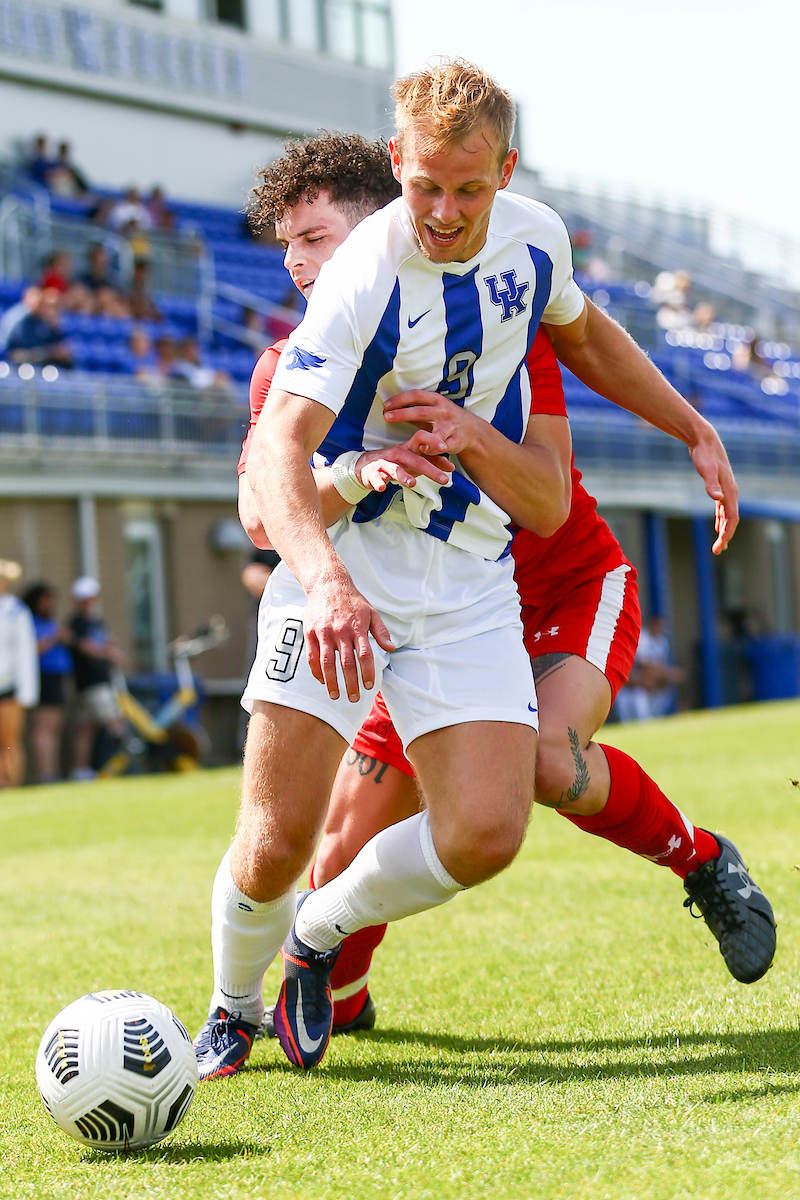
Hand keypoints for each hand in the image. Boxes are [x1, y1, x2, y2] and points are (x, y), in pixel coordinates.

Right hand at [304, 570, 394, 701]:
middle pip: (346, 663)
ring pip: (327, 662)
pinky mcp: (311, 633)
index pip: (364, 655)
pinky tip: (322, 681)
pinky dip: (316, 671)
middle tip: (354, 698)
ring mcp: (324, 633)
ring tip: (335, 696)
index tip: (369, 686)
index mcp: (357, 628)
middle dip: (351, 684)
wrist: (328, 584)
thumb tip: (391, 648)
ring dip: (331, 682)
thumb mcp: (371, 612)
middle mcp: (341, 632)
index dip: (367, 672)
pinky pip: (312, 656)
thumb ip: (381, 631)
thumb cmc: (353, 601)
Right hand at [356, 436, 452, 491]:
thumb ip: (433, 462)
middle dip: (430, 469)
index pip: (421, 438)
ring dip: (403, 476)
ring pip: (395, 469)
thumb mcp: (415, 460)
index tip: (445, 447)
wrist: (367, 466)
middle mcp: (398, 454)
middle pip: (415, 460)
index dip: (433, 441)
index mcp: (409, 448)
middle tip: (444, 479)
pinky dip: (378, 482)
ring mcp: (384, 463)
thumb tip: (452, 467)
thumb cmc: (396, 462)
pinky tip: (382, 487)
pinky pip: (375, 478)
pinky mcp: (372, 474)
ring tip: (412, 483)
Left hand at [383, 390, 476, 456]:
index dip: (400, 399)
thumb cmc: (445, 419)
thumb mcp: (433, 409)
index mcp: (436, 400)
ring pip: (436, 431)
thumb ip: (415, 409)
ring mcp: (450, 426)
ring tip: (407, 438)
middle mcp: (443, 411)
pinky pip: (444, 446)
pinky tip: (424, 451)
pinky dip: (434, 449)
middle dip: (402, 413)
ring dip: (422, 436)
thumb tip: (390, 408)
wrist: (472, 430)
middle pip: (421, 411)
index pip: (416, 395)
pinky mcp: (456, 441)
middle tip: (387, 417)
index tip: (386, 405)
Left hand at [689, 426, 738, 552]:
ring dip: (724, 529)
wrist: (704, 441)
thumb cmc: (705, 455)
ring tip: (719, 544)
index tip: (720, 546)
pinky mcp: (719, 487)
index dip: (727, 533)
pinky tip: (717, 525)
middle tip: (717, 551)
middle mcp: (730, 492)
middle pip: (731, 520)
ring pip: (728, 515)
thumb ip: (711, 485)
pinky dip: (721, 518)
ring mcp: (726, 490)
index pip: (732, 518)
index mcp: (730, 492)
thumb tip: (717, 499)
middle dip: (725, 536)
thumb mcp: (707, 470)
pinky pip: (723, 508)